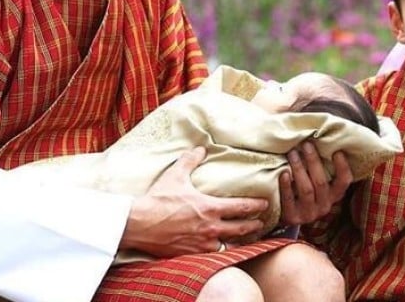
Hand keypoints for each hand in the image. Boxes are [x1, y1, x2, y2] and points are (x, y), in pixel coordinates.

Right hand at [120, 147, 266, 256]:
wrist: (138, 224)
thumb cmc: (158, 199)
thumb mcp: (176, 175)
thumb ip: (190, 160)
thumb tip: (200, 148)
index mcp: (209, 208)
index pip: (241, 208)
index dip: (256, 206)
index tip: (265, 204)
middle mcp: (209, 228)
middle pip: (240, 229)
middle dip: (254, 226)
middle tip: (262, 223)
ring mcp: (201, 245)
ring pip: (229, 246)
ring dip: (240, 242)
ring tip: (248, 240)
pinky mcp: (190, 255)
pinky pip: (212, 256)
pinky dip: (222, 254)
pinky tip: (224, 251)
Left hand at [279, 144, 352, 224]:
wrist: (287, 213)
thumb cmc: (304, 188)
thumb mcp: (316, 180)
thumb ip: (320, 166)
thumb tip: (317, 138)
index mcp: (333, 195)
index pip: (344, 182)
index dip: (342, 167)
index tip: (337, 151)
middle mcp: (324, 206)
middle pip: (321, 183)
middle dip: (313, 161)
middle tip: (306, 144)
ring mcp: (308, 213)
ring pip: (306, 190)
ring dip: (299, 169)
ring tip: (292, 153)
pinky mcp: (292, 217)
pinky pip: (289, 200)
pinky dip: (286, 185)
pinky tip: (283, 172)